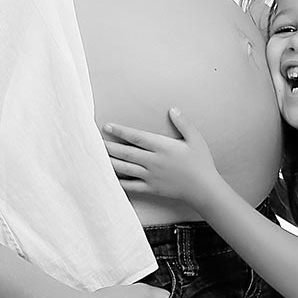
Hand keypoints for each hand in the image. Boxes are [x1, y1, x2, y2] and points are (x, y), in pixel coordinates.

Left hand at [104, 108, 219, 209]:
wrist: (204, 189)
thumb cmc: (201, 162)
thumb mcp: (196, 139)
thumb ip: (183, 123)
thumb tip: (173, 109)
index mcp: (163, 147)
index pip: (137, 137)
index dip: (121, 131)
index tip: (107, 126)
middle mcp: (153, 162)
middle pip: (126, 153)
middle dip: (108, 146)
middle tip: (93, 141)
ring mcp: (151, 176)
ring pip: (125, 169)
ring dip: (109, 162)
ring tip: (96, 157)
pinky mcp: (151, 188)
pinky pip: (131, 186)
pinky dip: (118, 182)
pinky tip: (108, 178)